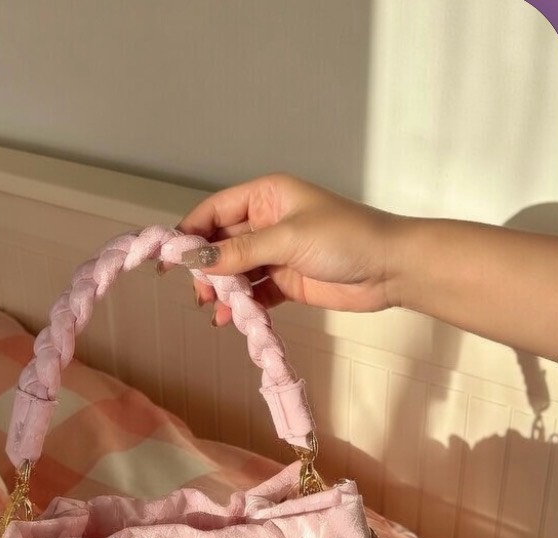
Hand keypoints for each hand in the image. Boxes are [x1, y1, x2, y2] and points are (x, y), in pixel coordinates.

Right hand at [170, 173, 400, 326]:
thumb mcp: (287, 239)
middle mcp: (267, 221)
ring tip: (213, 309)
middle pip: (221, 243)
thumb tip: (195, 258)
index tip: (168, 259)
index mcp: (267, 196)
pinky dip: (241, 306)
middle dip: (205, 268)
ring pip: (235, 271)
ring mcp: (276, 253)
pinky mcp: (287, 282)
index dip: (190, 233)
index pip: (215, 211)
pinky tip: (231, 320)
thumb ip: (239, 251)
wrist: (389, 268)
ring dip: (222, 290)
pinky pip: (254, 293)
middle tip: (197, 293)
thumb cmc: (345, 238)